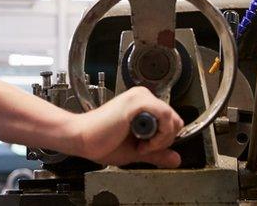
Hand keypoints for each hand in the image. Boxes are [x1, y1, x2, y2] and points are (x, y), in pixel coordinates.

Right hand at [66, 86, 183, 167]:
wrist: (81, 138)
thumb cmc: (101, 142)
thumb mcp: (136, 151)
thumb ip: (157, 154)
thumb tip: (175, 159)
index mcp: (142, 105)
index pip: (171, 121)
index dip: (163, 140)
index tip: (145, 148)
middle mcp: (142, 97)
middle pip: (175, 120)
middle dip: (163, 140)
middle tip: (142, 147)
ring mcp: (140, 97)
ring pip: (172, 119)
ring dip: (160, 139)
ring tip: (140, 144)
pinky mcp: (137, 102)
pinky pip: (165, 116)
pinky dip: (158, 135)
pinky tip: (142, 141)